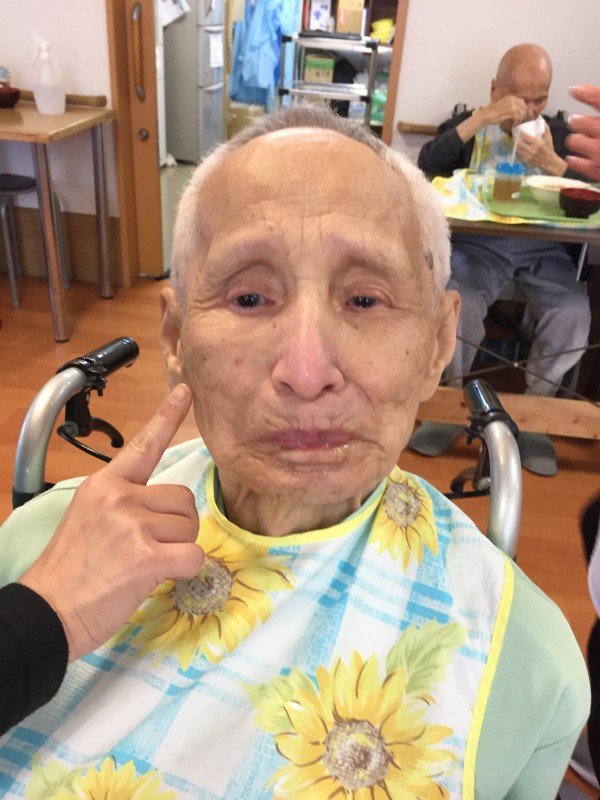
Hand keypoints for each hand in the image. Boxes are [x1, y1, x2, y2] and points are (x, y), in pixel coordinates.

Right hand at [19, 383, 203, 661]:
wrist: (47, 611)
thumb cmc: (68, 571)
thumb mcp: (88, 519)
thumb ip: (122, 504)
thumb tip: (159, 511)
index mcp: (105, 484)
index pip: (143, 446)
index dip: (167, 417)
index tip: (186, 391)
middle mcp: (120, 497)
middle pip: (182, 499)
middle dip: (177, 525)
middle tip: (152, 547)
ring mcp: (134, 525)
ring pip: (190, 528)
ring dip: (179, 548)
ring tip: (147, 564)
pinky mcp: (147, 557)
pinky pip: (193, 556)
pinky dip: (187, 571)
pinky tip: (162, 577)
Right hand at [481, 95, 527, 127]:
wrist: (486, 115)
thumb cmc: (493, 112)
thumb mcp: (503, 105)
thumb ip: (511, 106)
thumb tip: (520, 111)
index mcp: (510, 97)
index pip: (522, 102)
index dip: (523, 109)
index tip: (520, 116)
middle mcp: (512, 99)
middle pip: (524, 107)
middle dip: (522, 114)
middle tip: (518, 120)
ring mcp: (512, 104)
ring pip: (522, 112)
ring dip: (519, 119)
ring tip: (514, 123)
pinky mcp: (511, 111)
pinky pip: (518, 117)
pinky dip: (516, 122)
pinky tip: (512, 124)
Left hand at [516, 127, 566, 175]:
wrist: (548, 162)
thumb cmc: (548, 149)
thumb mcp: (549, 138)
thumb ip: (546, 129)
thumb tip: (541, 120)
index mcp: (536, 143)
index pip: (526, 137)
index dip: (520, 133)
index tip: (518, 130)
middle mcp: (531, 150)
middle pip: (519, 144)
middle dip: (514, 139)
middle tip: (513, 136)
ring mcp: (527, 156)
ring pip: (517, 150)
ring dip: (514, 145)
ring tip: (513, 141)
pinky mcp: (525, 161)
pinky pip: (518, 155)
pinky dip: (516, 151)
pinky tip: (515, 148)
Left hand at [566, 84, 599, 180]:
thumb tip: (595, 100)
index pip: (598, 98)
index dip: (585, 93)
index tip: (575, 90)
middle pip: (578, 121)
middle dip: (578, 121)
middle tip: (579, 122)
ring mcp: (599, 152)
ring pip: (573, 141)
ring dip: (577, 139)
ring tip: (580, 139)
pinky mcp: (596, 170)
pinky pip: (575, 162)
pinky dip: (575, 159)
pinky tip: (576, 157)